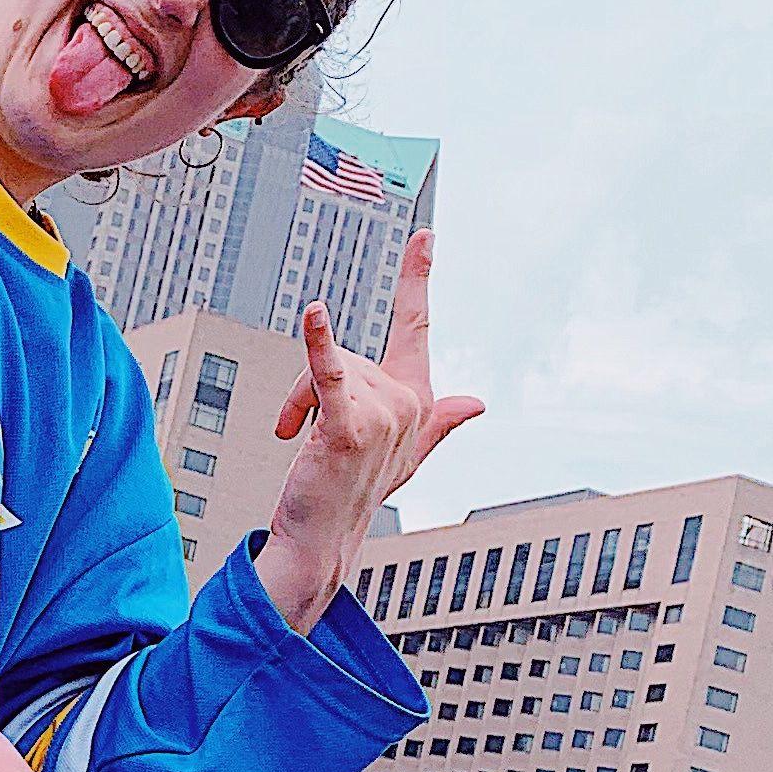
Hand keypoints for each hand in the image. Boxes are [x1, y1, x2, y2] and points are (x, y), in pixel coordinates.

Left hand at [257, 235, 484, 622]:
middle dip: (310, 384)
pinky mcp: (348, 429)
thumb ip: (440, 421)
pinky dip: (319, 344)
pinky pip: (329, 374)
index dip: (418, 279)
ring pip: (326, 370)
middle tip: (297, 429)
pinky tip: (314, 313)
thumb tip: (477, 403)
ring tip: (296, 441)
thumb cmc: (355, 490)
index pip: (416, 327)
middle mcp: (406, 403)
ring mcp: (381, 417)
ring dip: (295, 402)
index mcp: (417, 399)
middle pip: (348, 353)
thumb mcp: (404, 451)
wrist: (323, 536)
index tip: (424, 235)